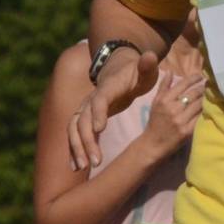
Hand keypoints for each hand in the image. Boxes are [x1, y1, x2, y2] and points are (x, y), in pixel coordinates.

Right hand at [68, 49, 158, 169]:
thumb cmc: (136, 72)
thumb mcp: (144, 69)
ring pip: (74, 129)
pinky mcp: (84, 118)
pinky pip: (74, 134)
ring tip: (84, 167)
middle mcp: (91, 99)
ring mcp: (85, 109)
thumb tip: (150, 57)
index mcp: (107, 88)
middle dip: (87, 140)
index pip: (100, 100)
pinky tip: (77, 166)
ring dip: (77, 148)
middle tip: (96, 160)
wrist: (118, 69)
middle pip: (84, 120)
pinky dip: (74, 149)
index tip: (101, 129)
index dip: (99, 113)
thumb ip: (147, 65)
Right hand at [138, 72, 205, 159]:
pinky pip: (200, 117)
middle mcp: (173, 108)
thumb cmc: (155, 121)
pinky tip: (208, 107)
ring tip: (210, 95)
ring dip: (205, 98)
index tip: (201, 75)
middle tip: (208, 85)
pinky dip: (204, 111)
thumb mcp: (156, 102)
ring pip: (199, 104)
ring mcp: (181, 120)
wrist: (153, 144)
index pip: (183, 84)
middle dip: (202, 88)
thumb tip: (170, 71)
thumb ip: (164, 86)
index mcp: (165, 100)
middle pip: (193, 94)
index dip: (194, 78)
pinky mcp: (187, 131)